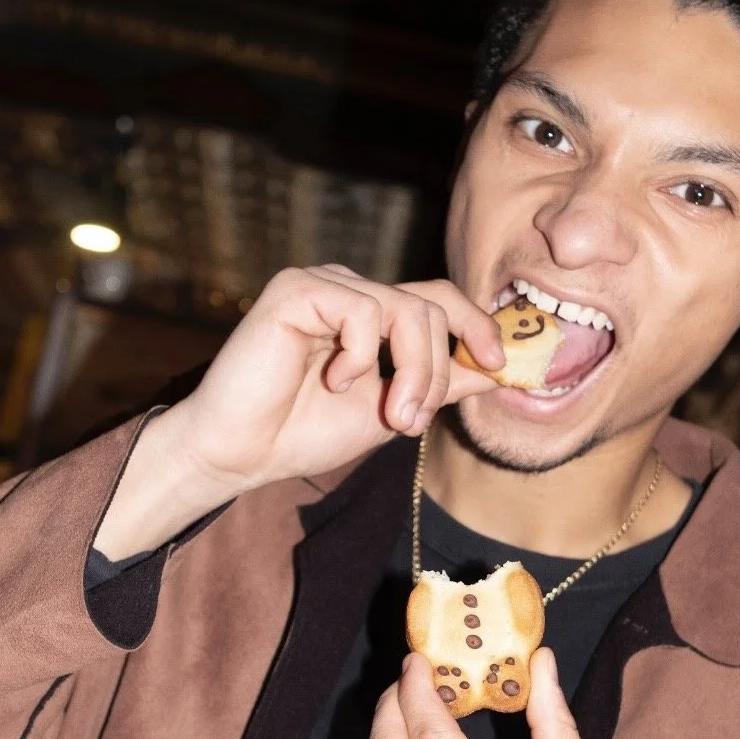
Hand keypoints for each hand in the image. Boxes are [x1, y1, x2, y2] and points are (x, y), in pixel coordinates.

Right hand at [174, 265, 501, 491]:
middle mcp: (350, 291)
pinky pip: (363, 311)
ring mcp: (324, 285)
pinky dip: (360, 356)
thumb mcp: (390, 411)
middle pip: (431, 308)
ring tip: (387, 415)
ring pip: (405, 309)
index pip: (440, 300)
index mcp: (372, 316)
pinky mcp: (298, 289)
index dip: (476, 326)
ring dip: (411, 372)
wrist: (241, 453)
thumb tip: (497, 372)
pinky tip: (331, 380)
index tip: (498, 365)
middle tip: (411, 421)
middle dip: (437, 371)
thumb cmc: (302, 433)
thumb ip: (439, 387)